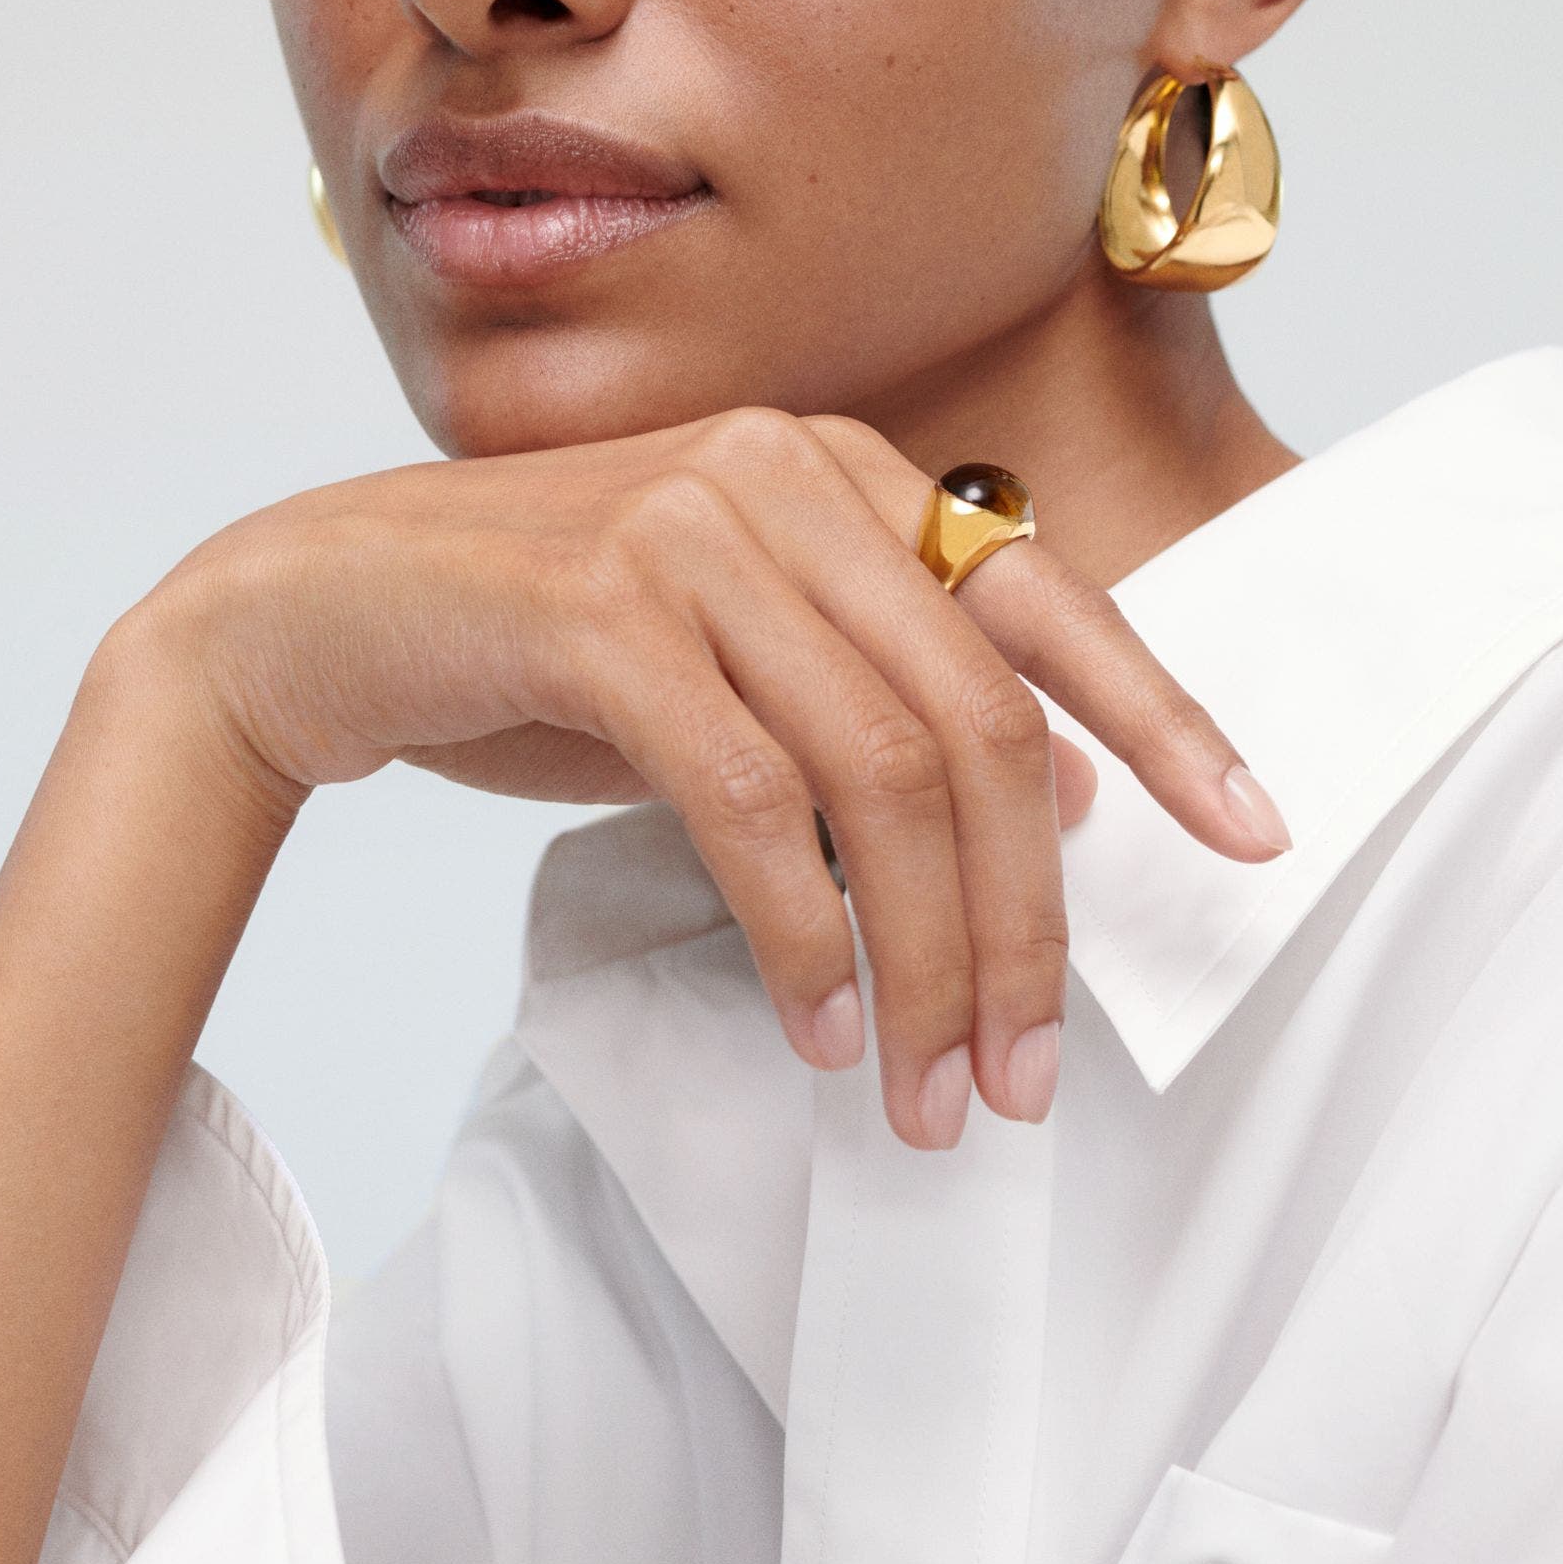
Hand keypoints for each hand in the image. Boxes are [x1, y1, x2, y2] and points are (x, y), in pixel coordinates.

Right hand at [133, 408, 1283, 1148]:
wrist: (309, 611)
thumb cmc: (534, 646)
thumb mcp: (734, 655)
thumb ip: (875, 702)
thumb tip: (1057, 817)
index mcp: (841, 473)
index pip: (1043, 604)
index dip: (1165, 722)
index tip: (1253, 836)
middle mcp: (785, 476)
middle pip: (981, 723)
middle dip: (1026, 923)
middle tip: (1028, 1073)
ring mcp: (692, 530)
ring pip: (883, 776)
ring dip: (926, 961)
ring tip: (931, 1091)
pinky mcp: (600, 609)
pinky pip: (751, 801)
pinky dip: (802, 933)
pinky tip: (822, 1025)